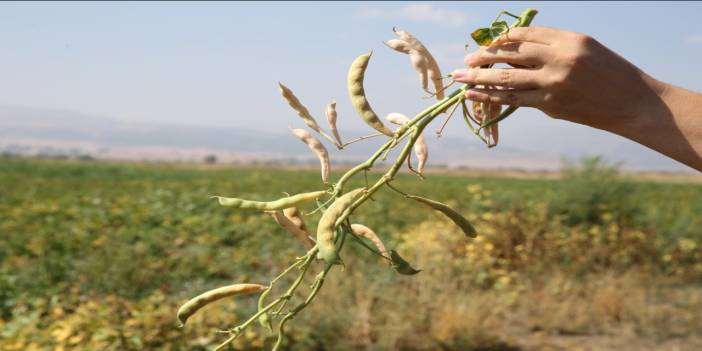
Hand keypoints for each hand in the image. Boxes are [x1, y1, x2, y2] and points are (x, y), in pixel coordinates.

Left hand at [451, 27, 664, 130]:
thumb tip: (514, 54)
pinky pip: (514, 100)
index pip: (524, 35)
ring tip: (459, 79)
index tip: (486, 46)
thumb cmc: (610, 74)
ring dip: (478, 79)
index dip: (501, 40)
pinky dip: (490, 97)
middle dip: (483, 58)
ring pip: (507, 79)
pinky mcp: (551, 104)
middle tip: (465, 62)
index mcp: (569, 39)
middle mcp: (560, 58)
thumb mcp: (584, 50)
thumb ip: (552, 49)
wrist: (634, 103)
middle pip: (511, 55)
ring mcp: (554, 82)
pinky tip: (474, 95)